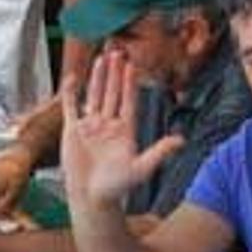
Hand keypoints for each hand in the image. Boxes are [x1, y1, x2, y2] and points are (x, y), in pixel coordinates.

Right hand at [61, 51, 183, 212]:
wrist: (92, 200)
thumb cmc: (117, 188)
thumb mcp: (141, 168)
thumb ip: (160, 152)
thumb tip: (181, 140)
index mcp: (125, 131)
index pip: (128, 101)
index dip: (130, 83)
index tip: (132, 64)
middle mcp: (108, 126)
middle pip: (112, 93)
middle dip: (115, 74)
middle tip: (117, 52)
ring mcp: (90, 127)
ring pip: (94, 96)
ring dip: (97, 78)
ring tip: (101, 59)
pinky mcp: (72, 132)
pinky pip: (71, 108)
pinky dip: (70, 93)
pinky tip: (73, 78)